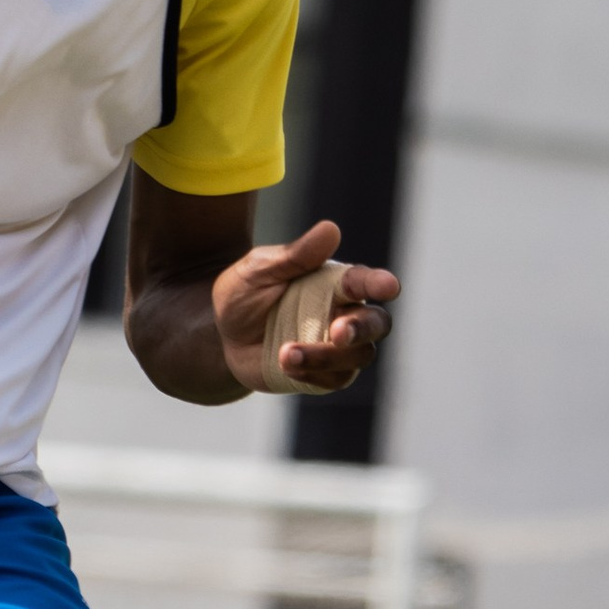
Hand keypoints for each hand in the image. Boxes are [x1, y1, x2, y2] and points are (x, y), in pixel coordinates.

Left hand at [210, 217, 398, 396]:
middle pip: (376, 323)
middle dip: (361, 328)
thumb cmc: (244, 295)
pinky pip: (336, 379)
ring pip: (358, 356)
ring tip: (285, 352)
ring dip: (326, 356)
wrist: (219, 337)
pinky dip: (313, 373)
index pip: (363, 281)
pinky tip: (284, 363)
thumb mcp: (260, 270)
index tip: (389, 286)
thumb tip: (330, 229)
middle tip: (337, 333)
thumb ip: (295, 255)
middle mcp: (345, 313)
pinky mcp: (325, 374)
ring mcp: (338, 347)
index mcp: (334, 282)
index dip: (378, 283)